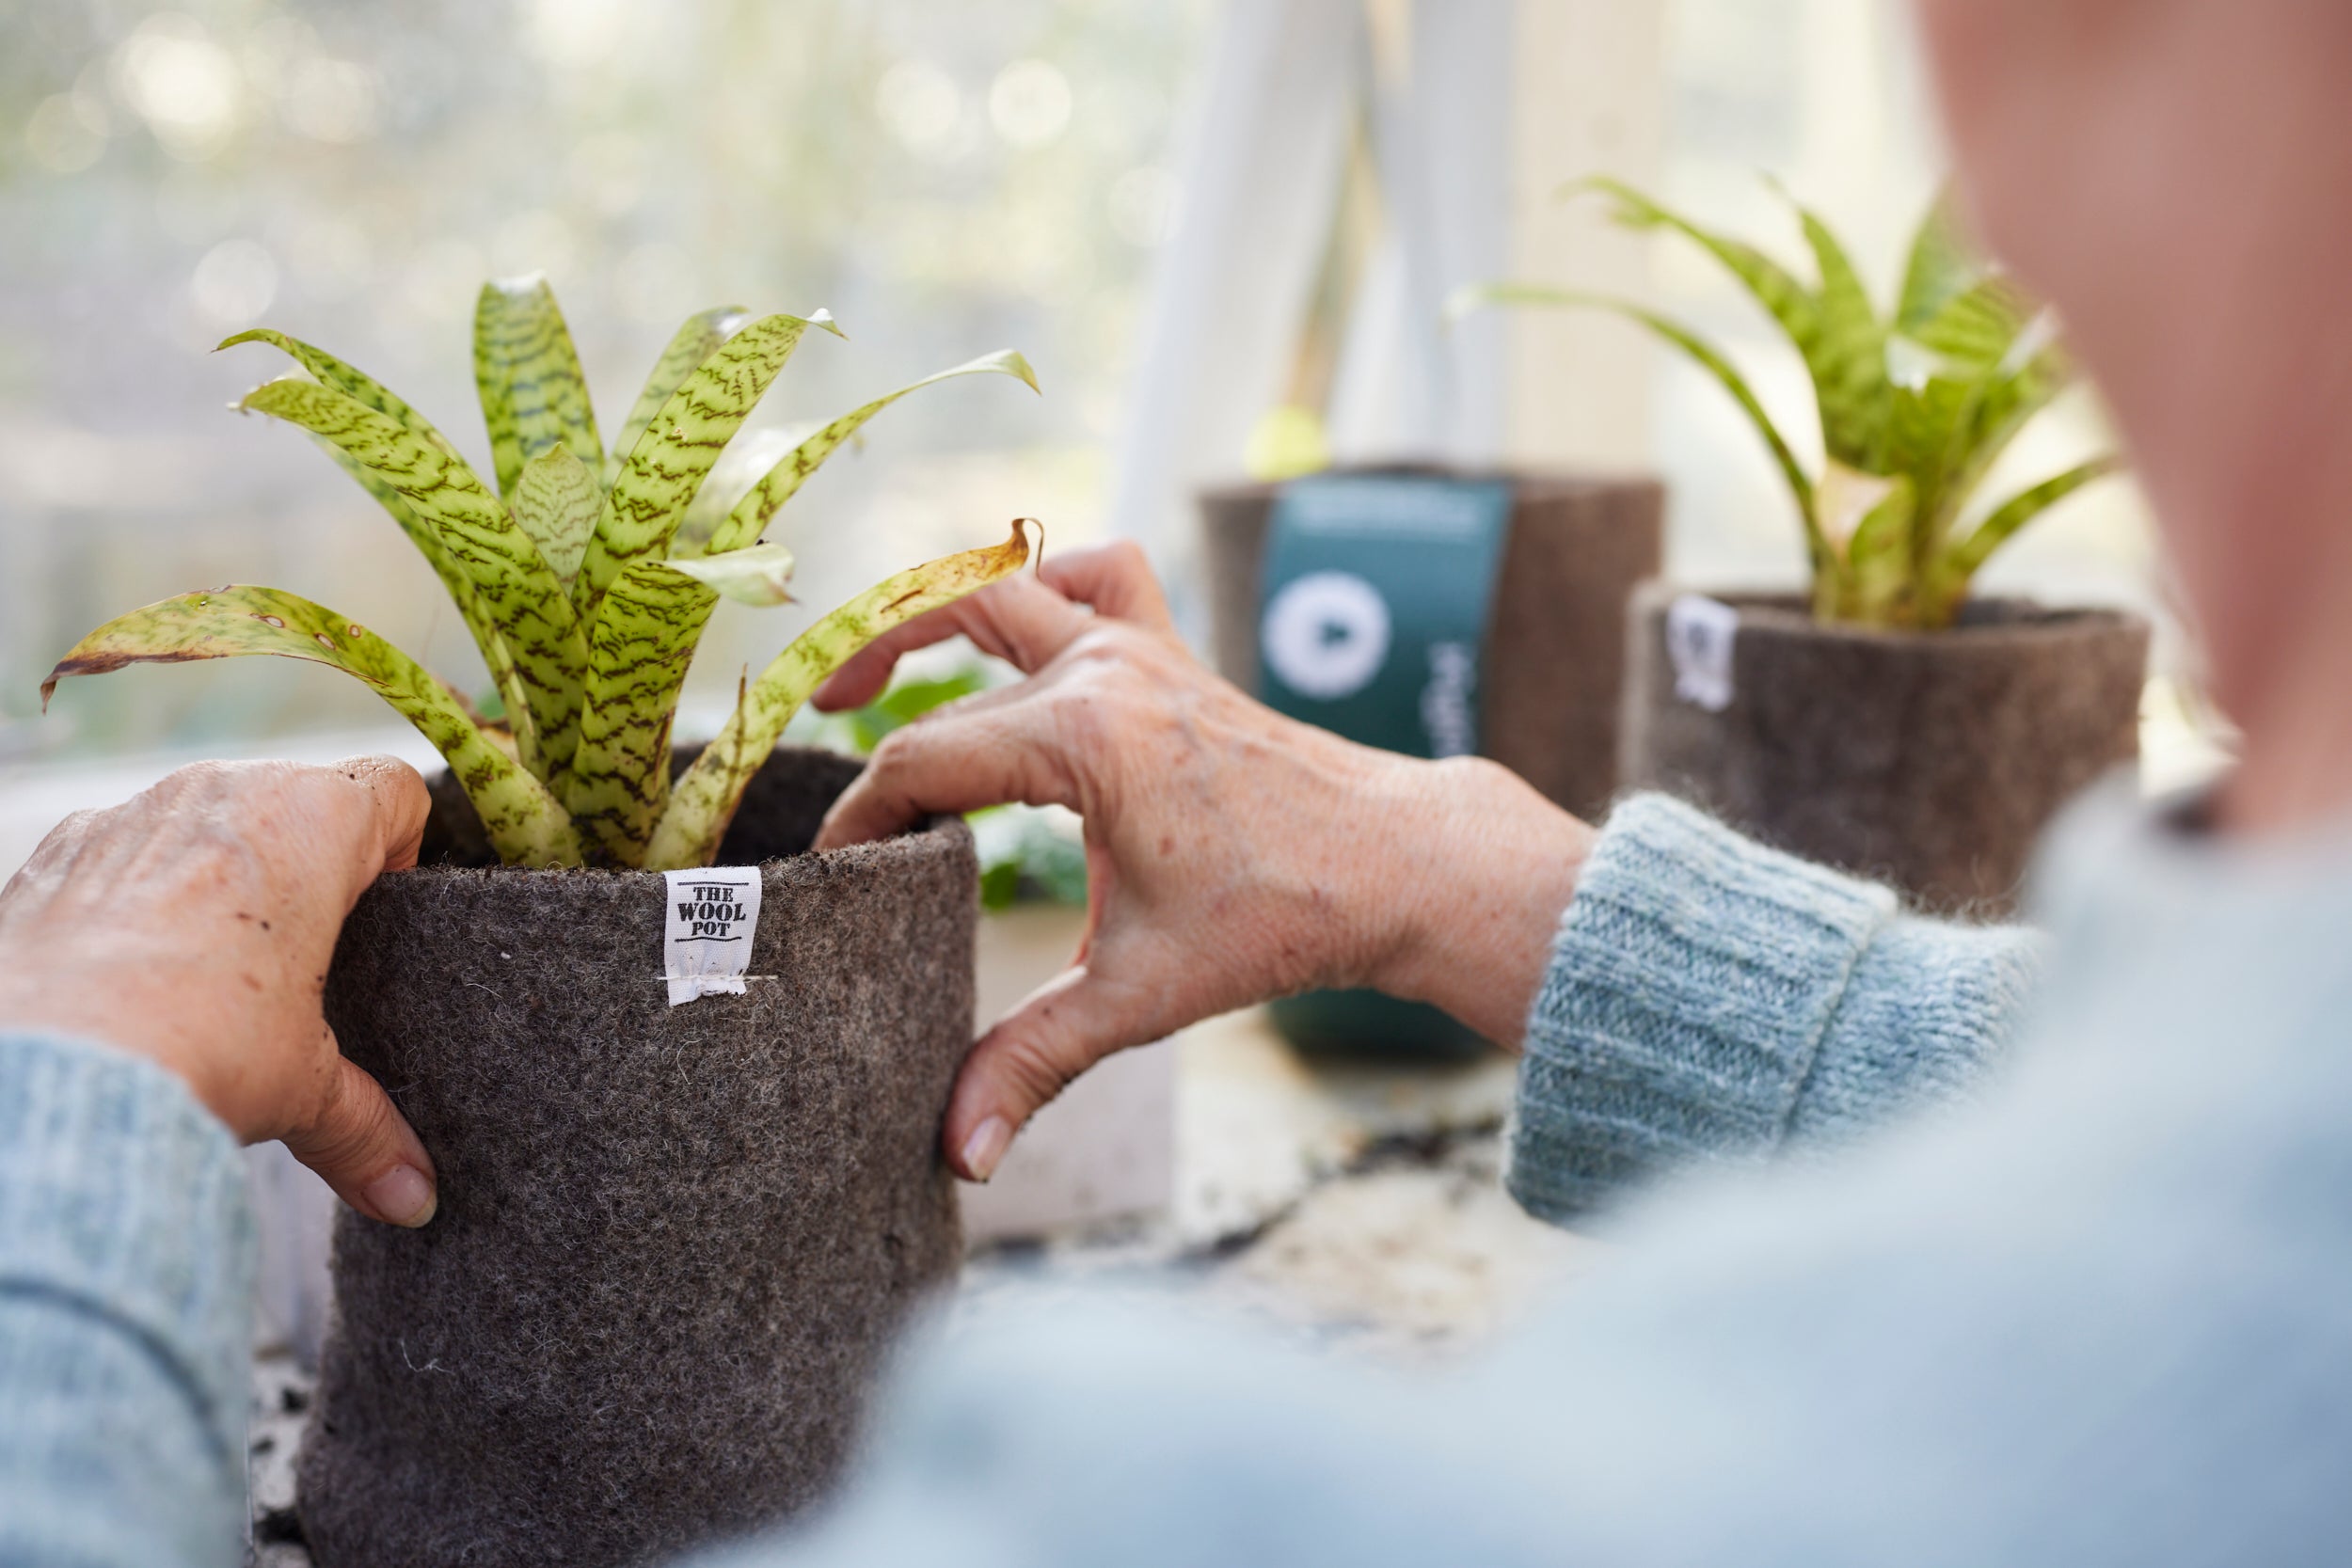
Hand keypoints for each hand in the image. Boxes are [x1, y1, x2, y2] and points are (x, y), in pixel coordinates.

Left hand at [0, 757, 439, 1226]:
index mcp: (311, 821)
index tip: (384, 915)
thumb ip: (368, 1130)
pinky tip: (132, 975)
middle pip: (299, 800)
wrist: (41, 1074)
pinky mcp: (58, 849)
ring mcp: (132, 812)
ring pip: (206, 819)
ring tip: (213, 975)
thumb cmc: (193, 1051)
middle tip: (306, 961)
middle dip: (307, 870)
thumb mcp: (303, 1091)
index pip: (395, 790)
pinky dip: (136, 897)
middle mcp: (223, 791)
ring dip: (220, 877)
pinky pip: (121, 850)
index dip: (404, 848)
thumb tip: (414, 1196)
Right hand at [813, 543, 1593, 1180]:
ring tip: (873, 664)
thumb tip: (957, 1154)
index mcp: (1086, 737)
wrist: (1398, 864)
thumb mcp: (1140, 994)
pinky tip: (1016, 628)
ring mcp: (1143, 649)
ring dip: (936, 611)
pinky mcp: (1173, 653)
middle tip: (811, 726)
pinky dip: (1048, 583)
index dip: (859, 818)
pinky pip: (1100, 576)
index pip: (923, 764)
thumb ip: (1032, 1061)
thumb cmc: (1279, 920)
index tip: (831, 870)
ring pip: (1010, 583)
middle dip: (868, 690)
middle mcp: (1107, 671)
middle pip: (946, 661)